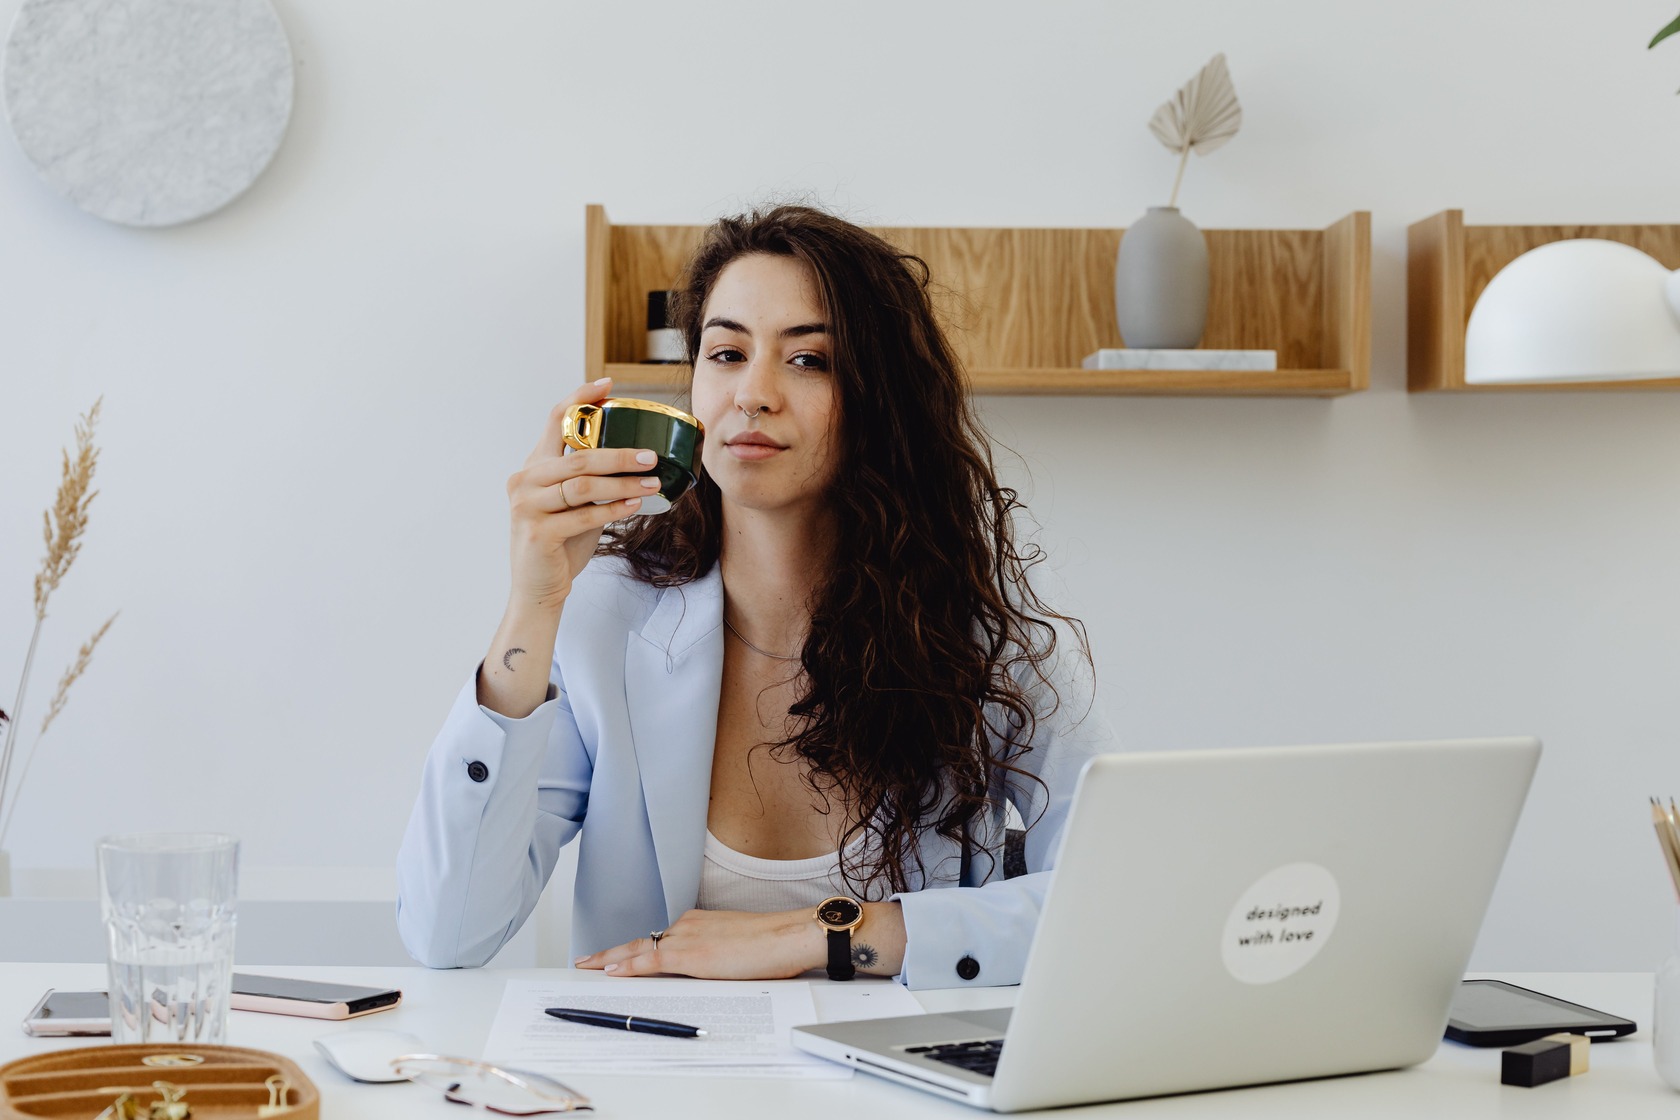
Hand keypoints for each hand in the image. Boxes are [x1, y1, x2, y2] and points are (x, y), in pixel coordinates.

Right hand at [505, 377, 662, 608]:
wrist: (538, 588)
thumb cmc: (561, 543)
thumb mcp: (575, 504)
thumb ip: (592, 480)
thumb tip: (638, 458)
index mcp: (534, 467)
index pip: (554, 420)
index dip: (580, 398)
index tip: (608, 384)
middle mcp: (524, 480)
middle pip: (577, 455)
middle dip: (618, 453)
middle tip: (651, 455)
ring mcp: (527, 506)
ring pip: (582, 485)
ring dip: (623, 483)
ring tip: (653, 482)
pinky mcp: (537, 532)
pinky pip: (583, 515)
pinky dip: (613, 509)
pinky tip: (635, 506)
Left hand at [574, 908, 826, 979]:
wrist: (790, 936)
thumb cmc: (774, 944)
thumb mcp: (738, 946)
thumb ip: (716, 954)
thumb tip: (708, 971)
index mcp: (700, 923)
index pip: (659, 938)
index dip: (634, 948)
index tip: (617, 955)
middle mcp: (688, 925)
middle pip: (642, 941)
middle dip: (612, 952)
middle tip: (586, 959)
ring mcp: (688, 938)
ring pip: (640, 949)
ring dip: (612, 958)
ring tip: (588, 966)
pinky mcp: (691, 954)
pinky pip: (651, 961)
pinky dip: (628, 966)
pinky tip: (611, 972)